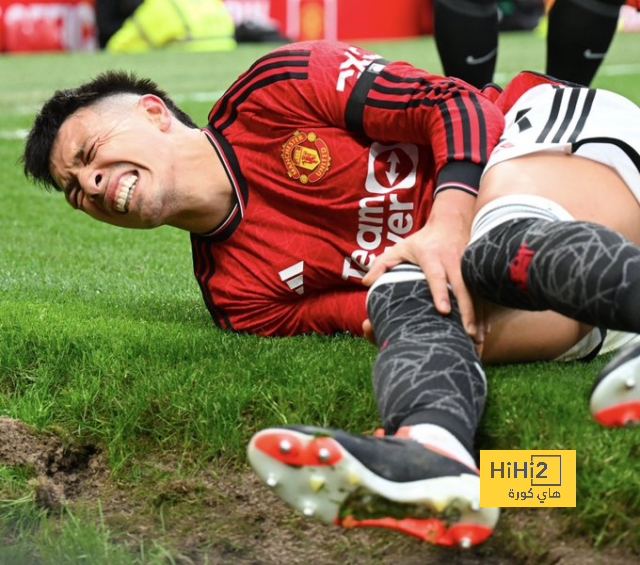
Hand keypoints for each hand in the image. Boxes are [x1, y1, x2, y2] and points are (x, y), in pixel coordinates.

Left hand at [362, 190, 480, 343]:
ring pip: (476, 292)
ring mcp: (468, 266)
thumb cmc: (422, 241)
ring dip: (478, 315)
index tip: (443, 311)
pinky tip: (485, 330)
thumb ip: (382, 264)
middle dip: (466, 310)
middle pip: (462, 287)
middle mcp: (453, 260)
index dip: (440, 293)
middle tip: (468, 333)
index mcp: (432, 256)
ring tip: (478, 338)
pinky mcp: (477, 272)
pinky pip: (483, 293)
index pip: (436, 276)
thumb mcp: (400, 247)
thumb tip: (365, 282)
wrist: (451, 222)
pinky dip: (486, 312)